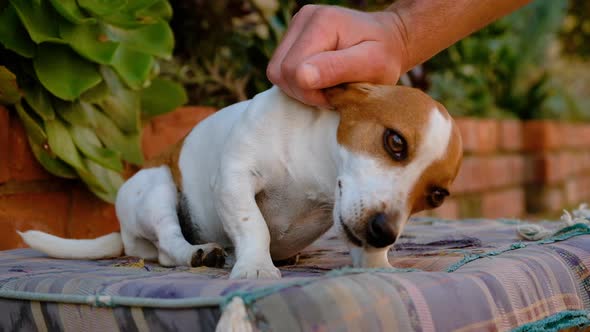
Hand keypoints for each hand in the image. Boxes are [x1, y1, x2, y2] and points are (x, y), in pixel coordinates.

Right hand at [267, 5, 405, 106]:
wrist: (389, 39)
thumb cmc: (385, 55)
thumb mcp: (371, 65)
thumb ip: (336, 69)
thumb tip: (301, 76)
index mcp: (321, 22)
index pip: (292, 70)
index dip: (312, 92)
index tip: (339, 93)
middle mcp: (303, 18)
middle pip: (279, 71)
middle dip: (305, 91)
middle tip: (334, 92)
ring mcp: (296, 25)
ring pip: (277, 72)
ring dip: (301, 88)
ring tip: (329, 85)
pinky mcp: (294, 36)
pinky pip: (281, 69)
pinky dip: (299, 81)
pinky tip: (321, 79)